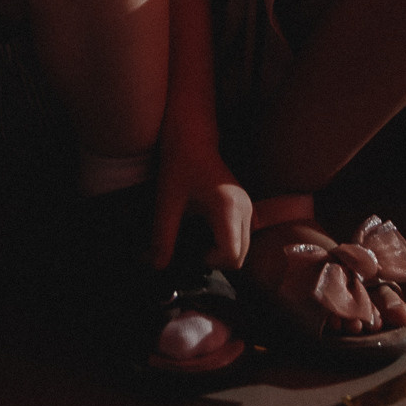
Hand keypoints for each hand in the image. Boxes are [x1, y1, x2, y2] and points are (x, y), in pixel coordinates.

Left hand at [151, 126, 250, 271]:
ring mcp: (248, 208)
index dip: (210, 262)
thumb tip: (157, 267)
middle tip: (192, 247)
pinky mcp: (245, 207)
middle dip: (215, 261)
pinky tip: (205, 229)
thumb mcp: (167, 202)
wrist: (192, 137)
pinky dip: (225, 242)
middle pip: (239, 257)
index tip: (192, 249)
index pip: (231, 256)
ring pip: (242, 248)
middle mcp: (245, 210)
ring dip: (220, 252)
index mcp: (228, 209)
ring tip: (196, 237)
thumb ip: (162, 237)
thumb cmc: (180, 164)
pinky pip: (240, 237)